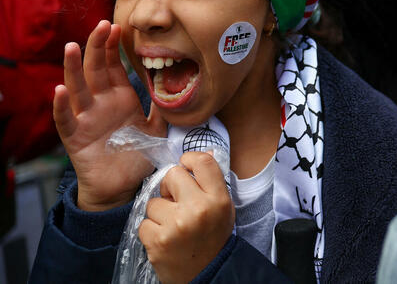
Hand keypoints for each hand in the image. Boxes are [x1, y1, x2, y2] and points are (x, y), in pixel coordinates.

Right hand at [53, 20, 165, 211]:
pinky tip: (60, 90)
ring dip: (73, 68)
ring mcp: (86, 118)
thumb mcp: (156, 128)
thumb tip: (176, 88)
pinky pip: (65, 119)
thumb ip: (162, 107)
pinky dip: (62, 105)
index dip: (114, 47)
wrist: (124, 187)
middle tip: (102, 25)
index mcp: (121, 98)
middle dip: (98, 46)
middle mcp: (101, 103)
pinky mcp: (76, 138)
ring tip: (72, 47)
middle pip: (96, 69)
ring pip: (77, 88)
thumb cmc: (138, 155)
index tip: (117, 27)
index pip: (114, 66)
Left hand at [139, 152, 234, 283]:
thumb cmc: (213, 237)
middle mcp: (198, 209)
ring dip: (159, 213)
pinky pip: (144, 222)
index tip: (186, 167)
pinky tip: (164, 238)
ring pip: (153, 202)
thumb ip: (212, 182)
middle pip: (172, 175)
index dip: (190, 159)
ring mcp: (176, 225)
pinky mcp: (158, 241)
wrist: (207, 274)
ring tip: (172, 226)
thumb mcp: (223, 207)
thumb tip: (204, 153)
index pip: (203, 162)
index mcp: (218, 198)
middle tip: (176, 201)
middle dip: (170, 187)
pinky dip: (151, 230)